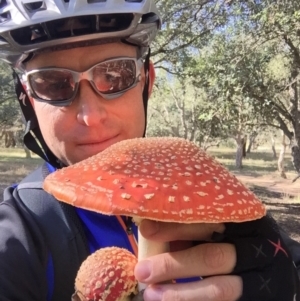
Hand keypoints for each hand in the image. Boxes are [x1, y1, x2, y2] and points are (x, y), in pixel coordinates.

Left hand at [134, 216, 299, 300]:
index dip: (175, 226)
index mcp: (242, 220)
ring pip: (219, 289)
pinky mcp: (257, 297)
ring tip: (152, 295)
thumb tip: (148, 226)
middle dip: (174, 264)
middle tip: (142, 271)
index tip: (145, 230)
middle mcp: (255, 248)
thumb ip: (190, 226)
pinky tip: (172, 300)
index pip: (206, 220)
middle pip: (212, 256)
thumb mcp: (215, 225)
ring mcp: (258, 278)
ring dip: (182, 293)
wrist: (269, 261)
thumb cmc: (232, 237)